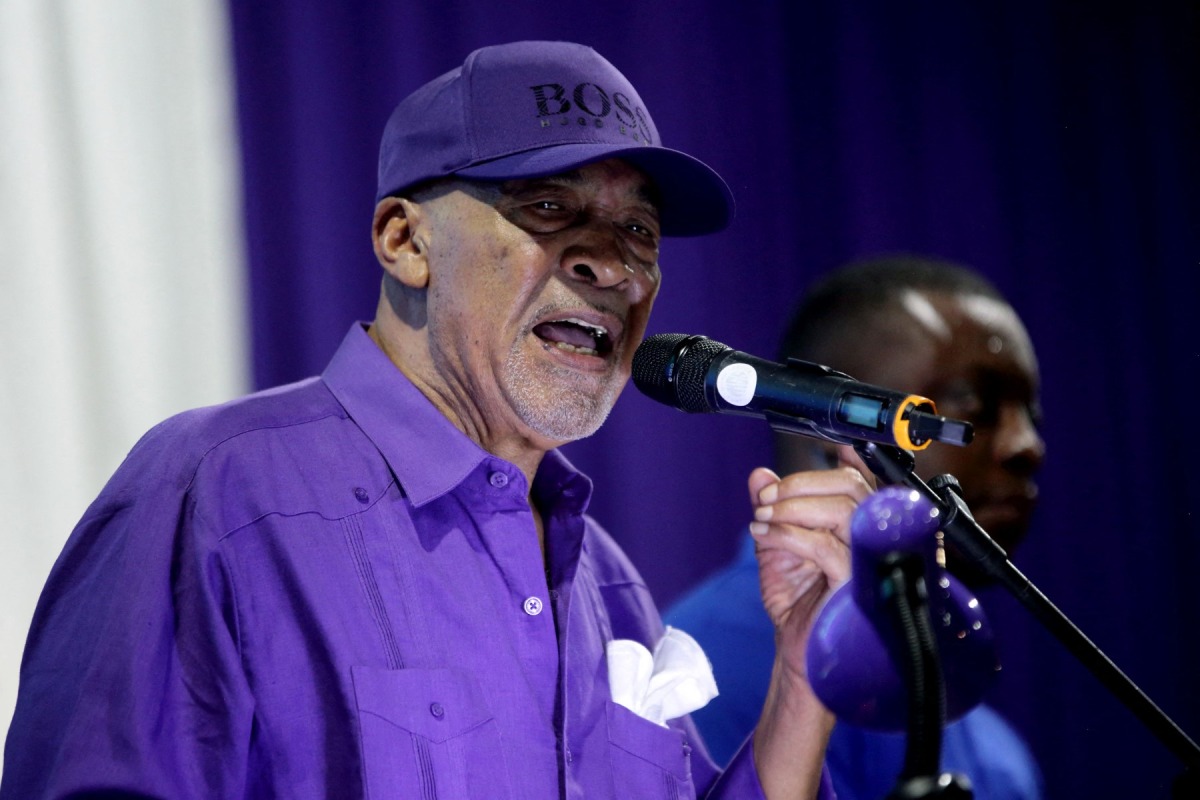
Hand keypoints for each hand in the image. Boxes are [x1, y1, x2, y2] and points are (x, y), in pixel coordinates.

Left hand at [749, 456, 874, 676]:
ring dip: (792, 507)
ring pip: (842, 509)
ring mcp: (872, 562)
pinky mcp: (858, 584)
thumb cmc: (800, 604)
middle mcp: (876, 540)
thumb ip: (773, 509)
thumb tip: (760, 475)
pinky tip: (765, 536)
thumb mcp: (777, 546)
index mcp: (863, 527)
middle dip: (802, 483)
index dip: (850, 459)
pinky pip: (825, 546)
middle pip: (852, 487)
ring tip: (762, 517)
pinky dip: (789, 534)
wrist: (800, 654)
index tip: (823, 450)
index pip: (864, 482)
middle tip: (766, 499)